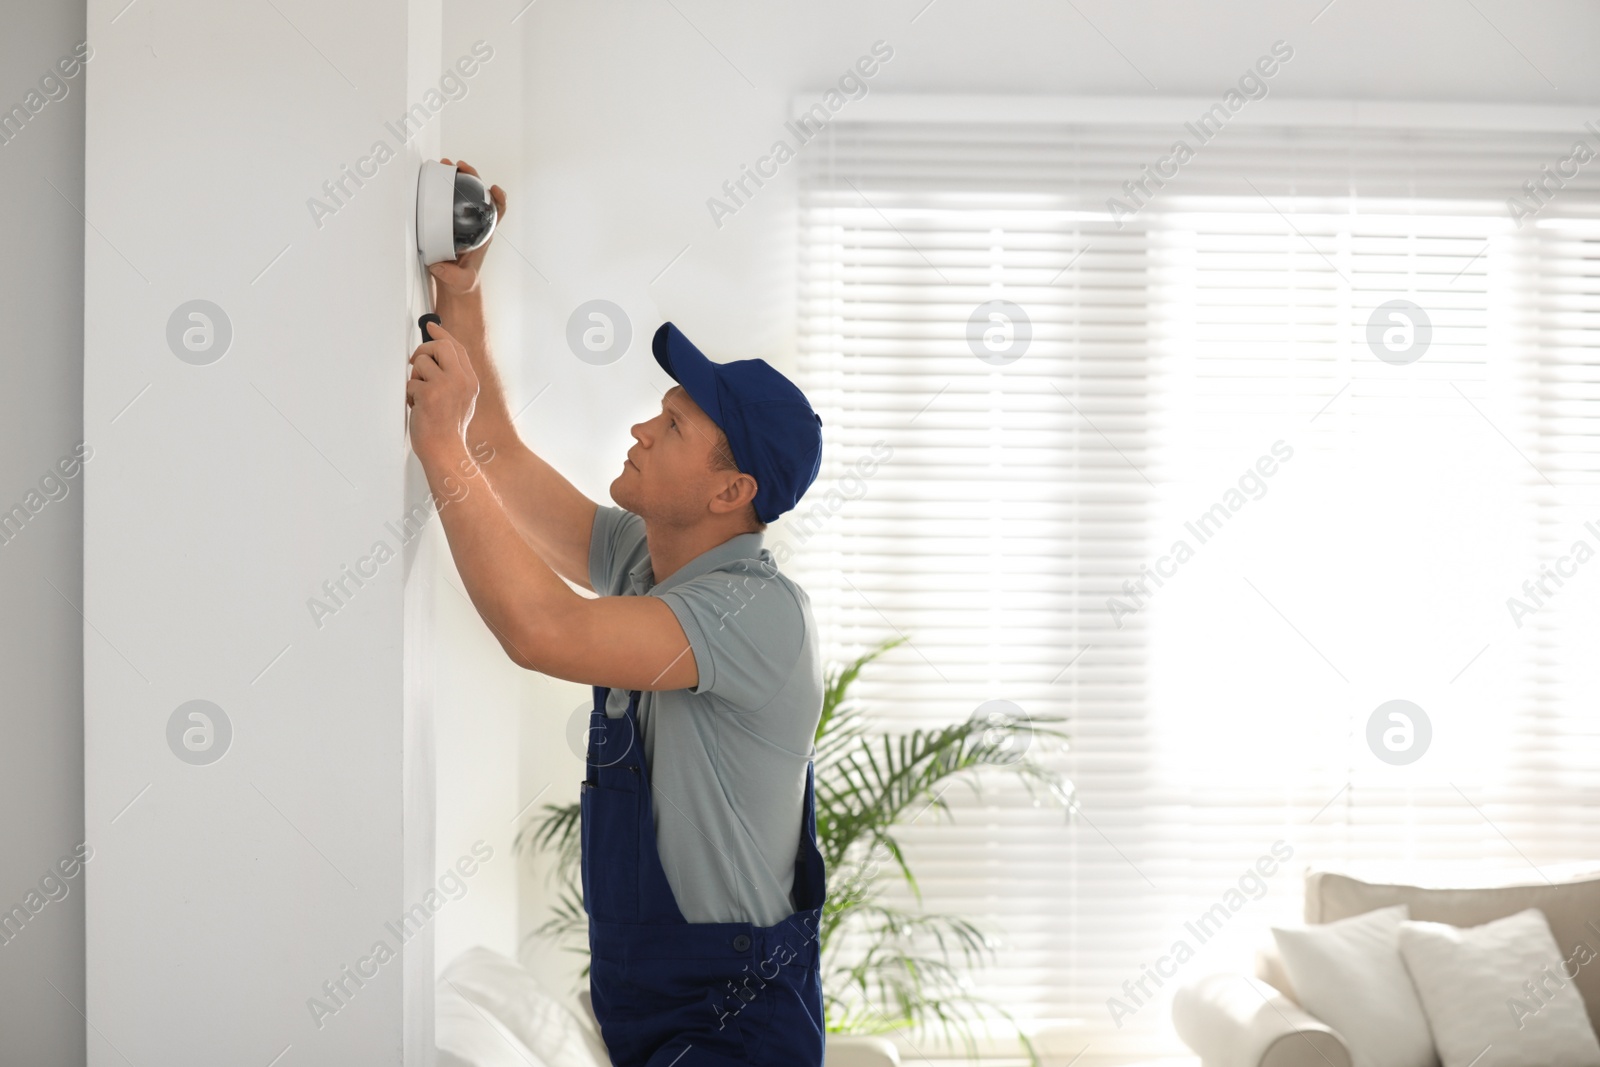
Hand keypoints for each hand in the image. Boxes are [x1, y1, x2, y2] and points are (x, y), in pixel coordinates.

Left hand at [407, 319, 479, 463]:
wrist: (445, 450)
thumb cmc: (448, 429)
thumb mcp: (461, 400)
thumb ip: (453, 377)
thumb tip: (436, 356)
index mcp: (470, 381)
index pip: (457, 348)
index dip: (442, 335)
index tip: (432, 327)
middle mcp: (461, 380)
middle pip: (440, 346)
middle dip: (423, 351)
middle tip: (416, 363)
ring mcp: (446, 386)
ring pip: (421, 363)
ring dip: (415, 379)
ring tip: (420, 397)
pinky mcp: (429, 393)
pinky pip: (411, 382)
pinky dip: (410, 395)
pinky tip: (418, 408)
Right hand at [428, 158, 506, 299]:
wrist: (454, 285)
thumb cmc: (462, 282)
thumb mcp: (460, 281)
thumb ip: (452, 276)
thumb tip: (439, 265)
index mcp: (483, 235)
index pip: (498, 213)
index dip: (499, 199)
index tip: (493, 188)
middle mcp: (475, 224)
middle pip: (479, 195)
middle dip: (472, 177)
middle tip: (460, 167)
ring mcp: (462, 222)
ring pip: (464, 194)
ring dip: (457, 177)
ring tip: (446, 165)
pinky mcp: (448, 223)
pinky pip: (448, 201)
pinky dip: (443, 187)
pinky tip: (434, 178)